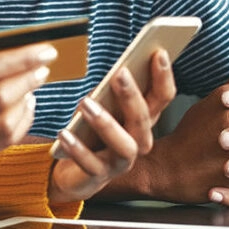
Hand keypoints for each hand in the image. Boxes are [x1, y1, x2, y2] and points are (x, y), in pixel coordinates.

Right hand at [0, 43, 55, 166]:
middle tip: (43, 69)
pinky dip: (21, 123)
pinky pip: (1, 142)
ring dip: (26, 103)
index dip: (23, 59)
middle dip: (28, 80)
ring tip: (32, 89)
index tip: (46, 52)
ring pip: (3, 124)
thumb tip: (18, 49)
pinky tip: (24, 108)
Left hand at [48, 49, 175, 204]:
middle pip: (143, 119)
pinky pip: (91, 164)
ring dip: (105, 123)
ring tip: (85, 103)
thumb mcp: (104, 103)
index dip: (164, 76)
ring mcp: (121, 161)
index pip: (162, 97)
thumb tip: (120, 67)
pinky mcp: (99, 176)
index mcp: (143, 118)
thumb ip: (113, 88)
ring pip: (123, 145)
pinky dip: (77, 149)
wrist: (74, 169)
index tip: (158, 52)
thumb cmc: (93, 128)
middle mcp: (138, 140)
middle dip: (132, 96)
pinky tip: (64, 133)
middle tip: (120, 73)